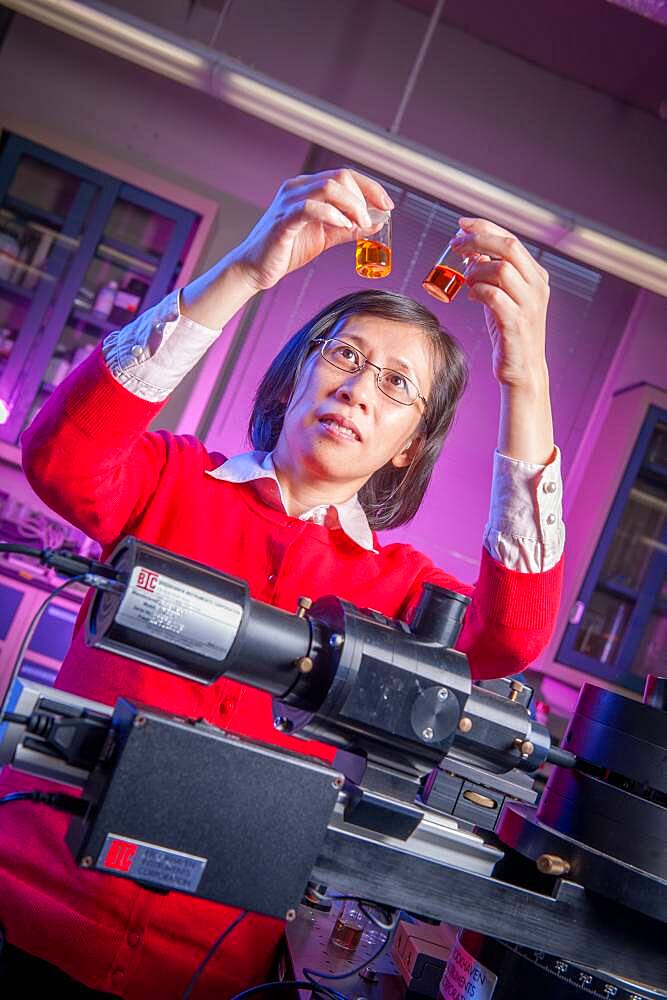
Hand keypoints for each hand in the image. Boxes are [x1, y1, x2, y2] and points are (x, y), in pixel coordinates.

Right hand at [234, 169, 393, 291]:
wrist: (257, 268)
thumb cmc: (287, 250)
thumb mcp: (326, 237)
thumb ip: (349, 228)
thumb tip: (376, 223)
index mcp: (308, 188)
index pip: (345, 176)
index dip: (370, 187)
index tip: (387, 204)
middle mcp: (298, 188)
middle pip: (339, 177)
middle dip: (363, 198)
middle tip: (371, 220)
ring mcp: (288, 202)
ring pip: (328, 188)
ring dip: (351, 206)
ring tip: (358, 225)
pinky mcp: (282, 221)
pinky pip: (309, 208)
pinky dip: (331, 215)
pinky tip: (342, 226)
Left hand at [450, 219, 550, 390]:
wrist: (523, 368)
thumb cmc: (510, 332)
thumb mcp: (503, 296)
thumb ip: (492, 274)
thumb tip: (471, 251)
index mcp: (536, 275)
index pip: (511, 239)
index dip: (485, 227)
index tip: (461, 225)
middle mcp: (537, 286)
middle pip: (509, 247)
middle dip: (478, 240)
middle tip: (455, 245)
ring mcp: (529, 305)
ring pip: (502, 270)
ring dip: (476, 271)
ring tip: (466, 280)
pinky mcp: (516, 323)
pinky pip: (494, 296)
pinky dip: (478, 291)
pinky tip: (471, 296)